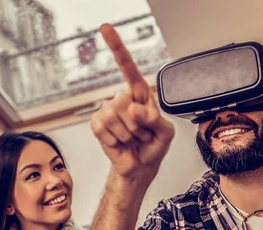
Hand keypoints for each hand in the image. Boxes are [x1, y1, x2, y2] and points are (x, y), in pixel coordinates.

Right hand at [91, 24, 173, 183]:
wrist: (139, 167)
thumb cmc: (154, 146)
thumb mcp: (165, 134)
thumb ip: (156, 119)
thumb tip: (133, 108)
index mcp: (140, 95)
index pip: (129, 69)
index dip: (117, 48)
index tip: (105, 29)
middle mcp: (123, 99)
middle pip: (122, 101)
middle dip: (137, 124)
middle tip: (142, 134)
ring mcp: (107, 110)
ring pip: (113, 116)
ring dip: (127, 134)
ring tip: (132, 139)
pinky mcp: (97, 124)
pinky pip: (102, 128)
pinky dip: (114, 140)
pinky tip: (119, 143)